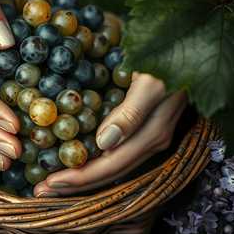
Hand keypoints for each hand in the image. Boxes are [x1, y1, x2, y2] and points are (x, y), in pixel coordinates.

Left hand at [34, 74, 186, 196]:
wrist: (193, 43)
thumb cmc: (172, 60)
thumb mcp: (152, 82)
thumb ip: (132, 113)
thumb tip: (103, 145)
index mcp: (152, 135)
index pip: (111, 166)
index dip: (80, 178)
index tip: (49, 184)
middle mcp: (151, 140)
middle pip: (110, 172)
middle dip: (75, 184)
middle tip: (40, 190)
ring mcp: (148, 133)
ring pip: (112, 164)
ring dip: (82, 175)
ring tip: (52, 182)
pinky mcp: (144, 124)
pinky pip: (116, 150)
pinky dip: (92, 158)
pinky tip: (75, 157)